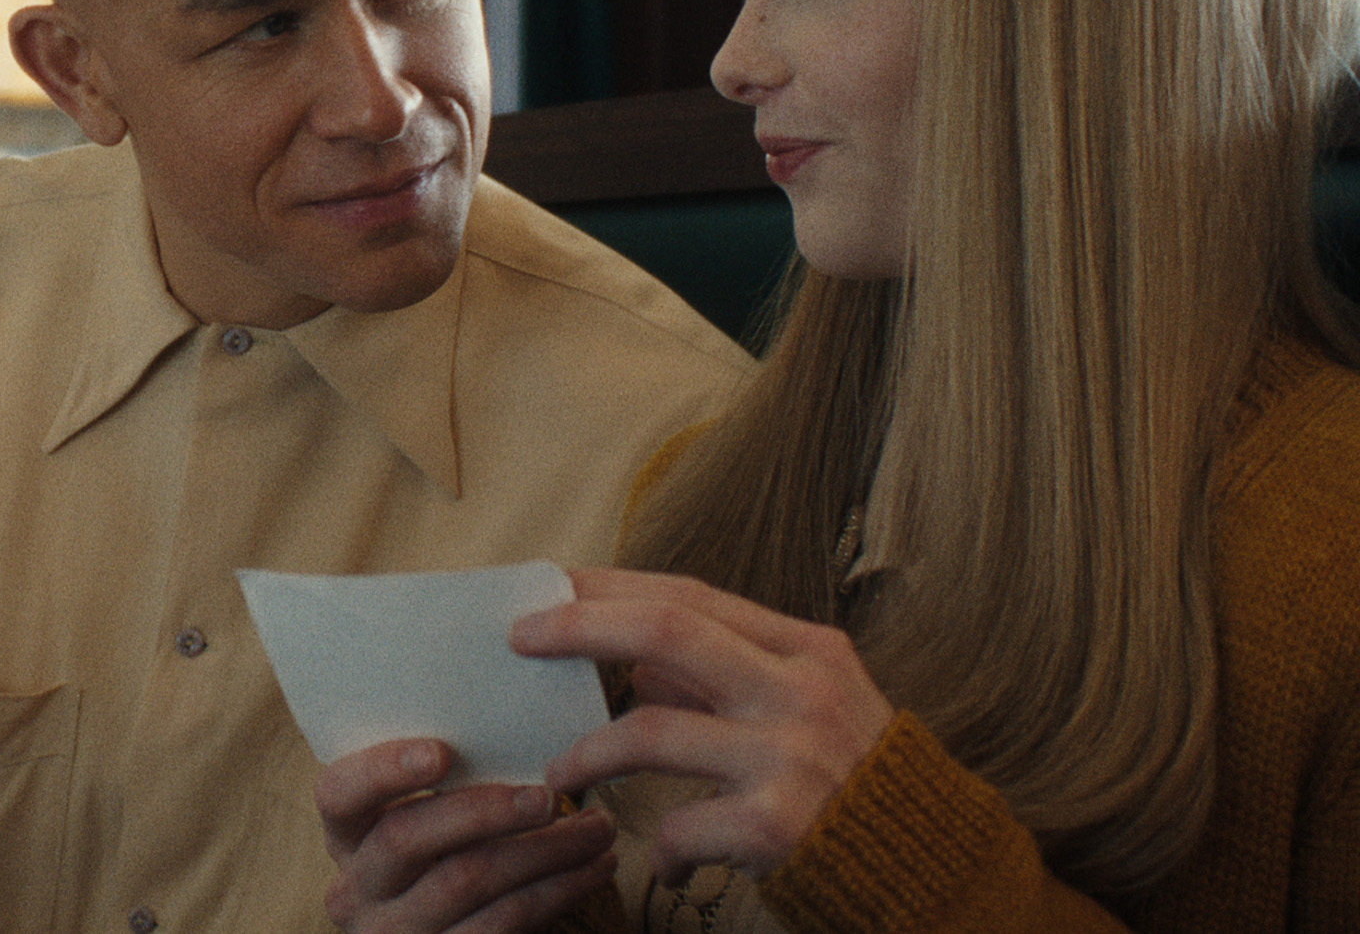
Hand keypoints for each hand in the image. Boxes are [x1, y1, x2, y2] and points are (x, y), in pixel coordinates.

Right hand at [315, 737, 619, 932]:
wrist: (450, 929)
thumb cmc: (448, 850)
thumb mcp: (426, 815)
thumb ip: (443, 771)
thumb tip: (510, 706)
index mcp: (346, 832)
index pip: (338, 793)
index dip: (384, 770)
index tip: (440, 752)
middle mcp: (356, 887)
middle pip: (408, 837)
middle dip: (486, 810)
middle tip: (550, 793)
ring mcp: (394, 932)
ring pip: (466, 880)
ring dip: (544, 850)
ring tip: (598, 827)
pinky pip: (502, 922)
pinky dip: (557, 891)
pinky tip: (593, 868)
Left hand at [510, 568, 893, 883]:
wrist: (939, 873)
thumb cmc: (859, 784)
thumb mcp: (809, 706)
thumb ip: (730, 675)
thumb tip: (635, 657)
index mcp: (806, 650)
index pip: (691, 596)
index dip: (613, 587)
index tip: (552, 585)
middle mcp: (800, 692)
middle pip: (665, 632)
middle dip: (580, 627)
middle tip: (520, 639)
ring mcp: (788, 757)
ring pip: (651, 730)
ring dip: (590, 753)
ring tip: (559, 773)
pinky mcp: (776, 828)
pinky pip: (678, 826)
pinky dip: (660, 846)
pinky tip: (665, 861)